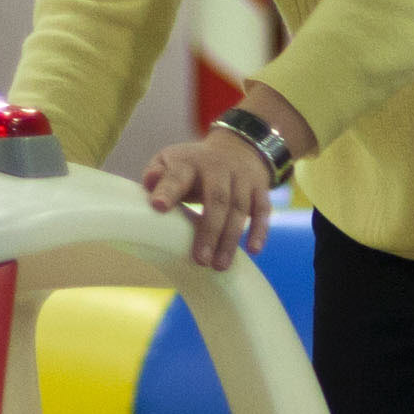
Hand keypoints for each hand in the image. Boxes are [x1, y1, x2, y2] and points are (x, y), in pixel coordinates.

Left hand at [143, 126, 277, 271]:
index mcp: (189, 163)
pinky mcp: (260, 188)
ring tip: (219, 266)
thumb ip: (155, 175)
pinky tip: (254, 250)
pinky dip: (260, 230)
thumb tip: (150, 184)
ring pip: (240, 208)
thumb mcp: (170, 162)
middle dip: (209, 230)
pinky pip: (263, 210)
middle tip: (201, 260)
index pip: (177, 176)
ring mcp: (242, 178)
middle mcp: (218, 167)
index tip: (158, 207)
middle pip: (217, 198)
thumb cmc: (193, 166)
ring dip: (231, 239)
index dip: (168, 190)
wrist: (236, 148)